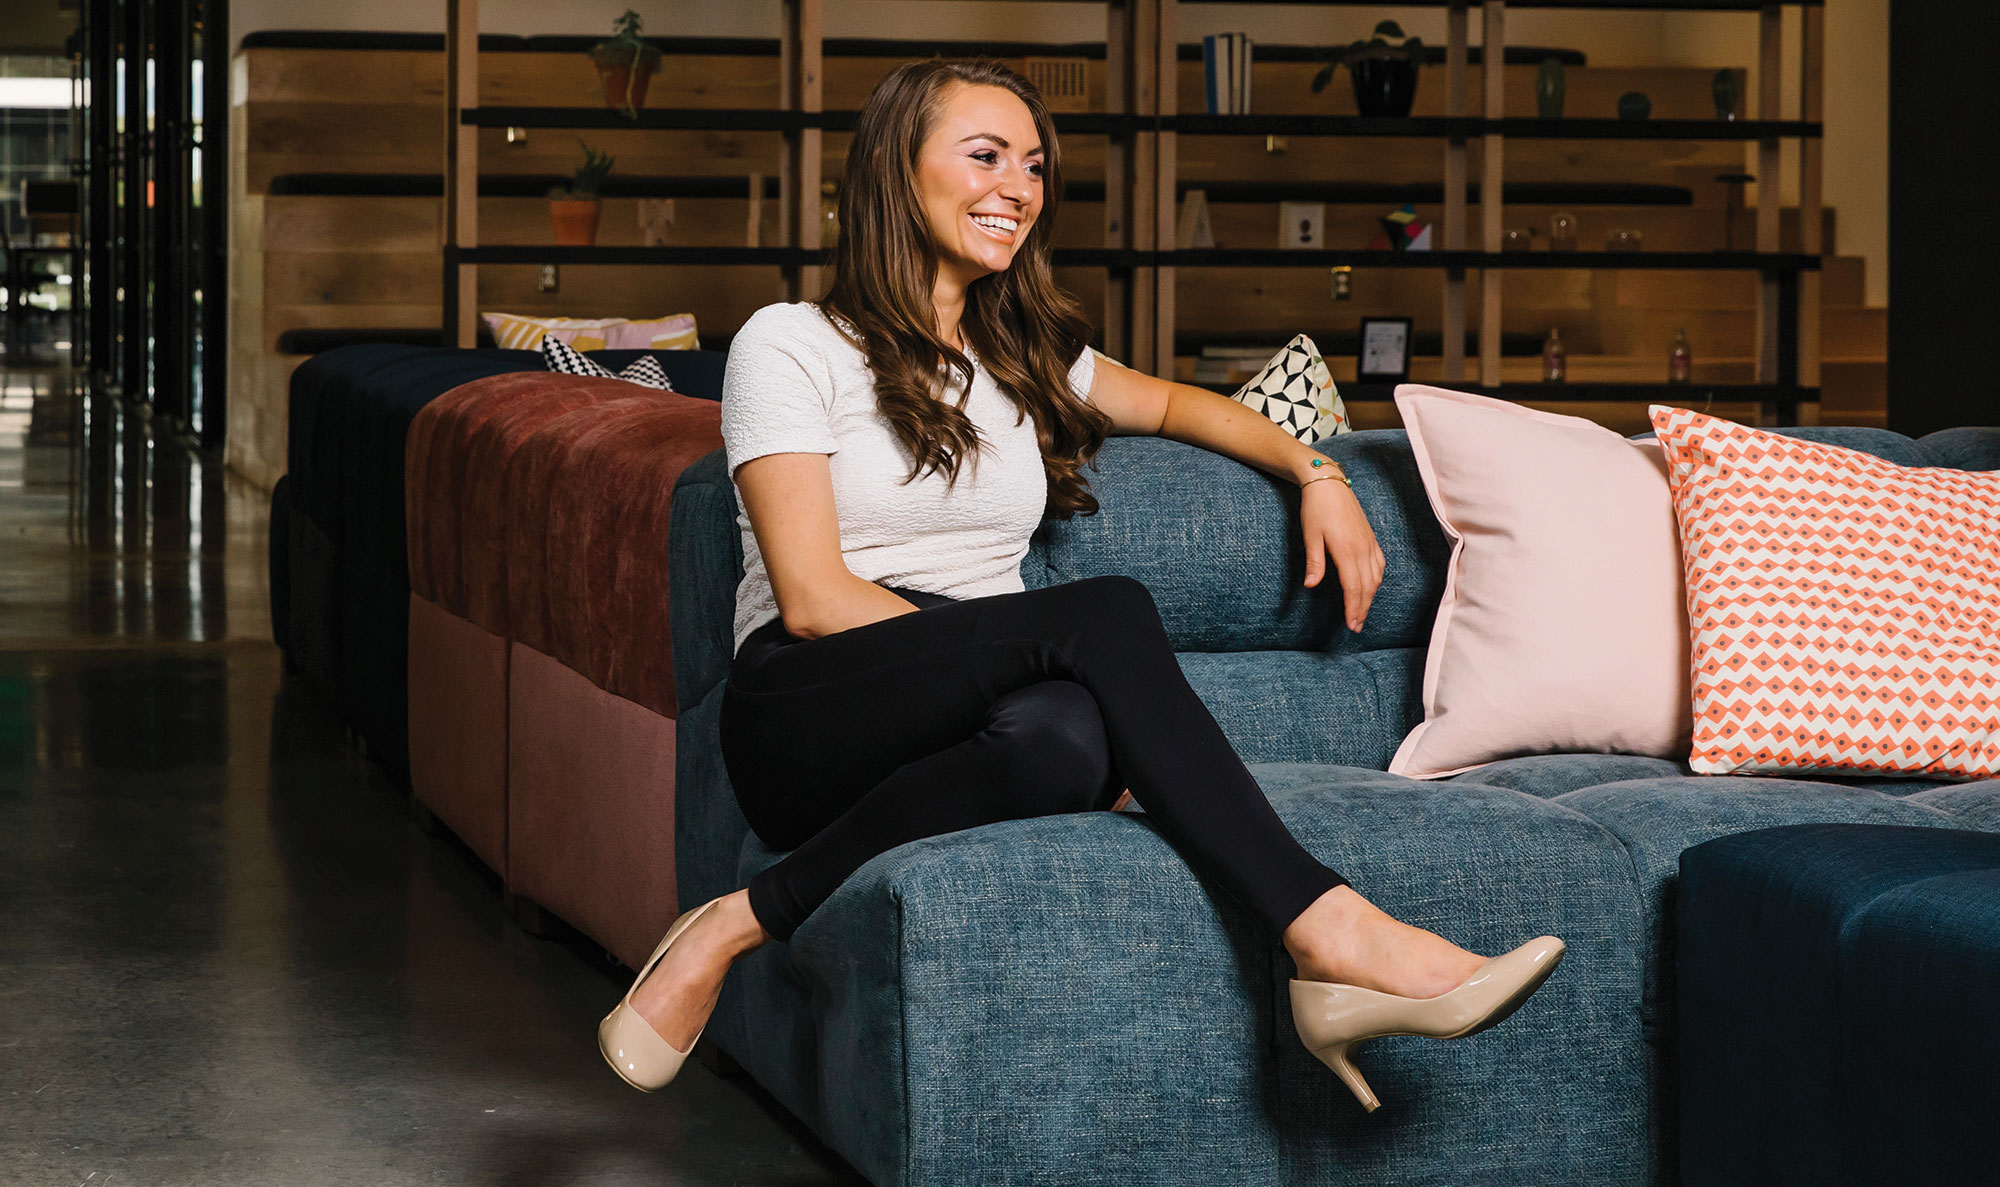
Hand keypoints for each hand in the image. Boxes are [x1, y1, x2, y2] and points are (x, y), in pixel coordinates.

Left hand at [1301, 478, 1384, 632]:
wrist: (1329, 483)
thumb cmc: (1316, 509)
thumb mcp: (1310, 536)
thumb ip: (1315, 562)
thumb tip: (1311, 585)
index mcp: (1347, 550)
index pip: (1354, 588)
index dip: (1353, 608)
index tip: (1351, 625)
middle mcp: (1363, 549)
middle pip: (1367, 587)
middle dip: (1362, 609)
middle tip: (1356, 626)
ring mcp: (1369, 543)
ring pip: (1375, 577)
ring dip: (1370, 597)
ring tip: (1362, 612)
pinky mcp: (1371, 538)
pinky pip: (1379, 564)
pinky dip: (1376, 580)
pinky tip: (1370, 587)